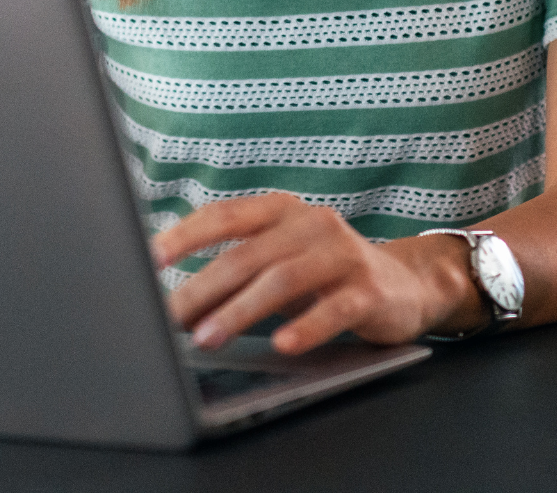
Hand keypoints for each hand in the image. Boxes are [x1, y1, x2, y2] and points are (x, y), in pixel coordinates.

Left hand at [150, 193, 481, 355]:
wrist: (405, 285)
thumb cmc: (325, 275)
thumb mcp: (280, 262)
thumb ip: (237, 272)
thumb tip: (178, 304)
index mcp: (282, 210)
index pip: (225, 215)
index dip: (185, 236)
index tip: (150, 259)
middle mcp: (312, 223)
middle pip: (247, 255)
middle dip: (203, 289)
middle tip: (170, 319)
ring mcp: (343, 254)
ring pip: (283, 280)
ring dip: (240, 311)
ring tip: (208, 337)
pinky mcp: (369, 290)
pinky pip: (334, 308)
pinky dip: (305, 326)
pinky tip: (283, 345)